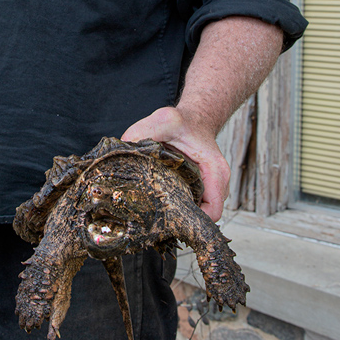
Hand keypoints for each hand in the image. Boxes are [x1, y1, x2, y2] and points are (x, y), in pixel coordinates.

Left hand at [121, 106, 229, 221]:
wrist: (193, 120)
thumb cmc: (183, 122)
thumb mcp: (164, 120)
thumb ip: (143, 132)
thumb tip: (122, 149)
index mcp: (215, 171)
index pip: (212, 212)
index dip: (191, 219)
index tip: (166, 214)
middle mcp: (217, 184)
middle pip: (203, 217)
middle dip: (180, 219)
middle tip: (154, 212)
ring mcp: (210, 190)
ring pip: (197, 214)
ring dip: (177, 212)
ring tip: (154, 204)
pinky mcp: (200, 191)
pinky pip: (192, 206)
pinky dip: (177, 205)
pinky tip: (159, 197)